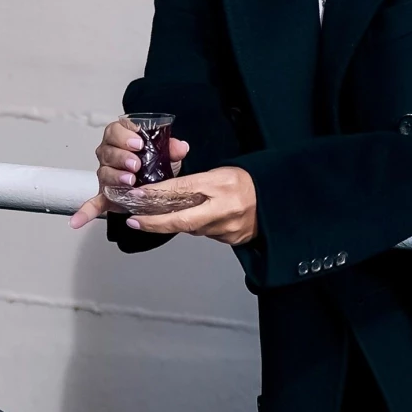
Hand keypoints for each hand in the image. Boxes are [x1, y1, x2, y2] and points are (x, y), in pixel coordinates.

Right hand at [68, 119, 190, 227]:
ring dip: (115, 177)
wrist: (156, 183)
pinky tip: (78, 220)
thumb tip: (180, 147)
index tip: (139, 143)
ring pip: (104, 173)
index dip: (125, 136)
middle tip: (136, 165)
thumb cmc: (155, 163)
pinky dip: (85, 212)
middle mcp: (109, 155)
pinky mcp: (106, 195)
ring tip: (129, 181)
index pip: (116, 130)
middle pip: (108, 151)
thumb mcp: (167, 153)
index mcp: (121, 138)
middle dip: (122, 157)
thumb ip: (172, 148)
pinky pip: (93, 203)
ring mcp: (106, 175)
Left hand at [120, 167, 257, 245]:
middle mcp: (224, 208)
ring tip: (160, 216)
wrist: (276, 199)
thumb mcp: (218, 172)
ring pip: (192, 228)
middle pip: (182, 220)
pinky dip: (195, 227)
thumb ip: (193, 182)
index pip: (181, 189)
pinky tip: (195, 218)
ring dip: (175, 223)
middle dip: (154, 223)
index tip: (137, 196)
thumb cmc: (244, 181)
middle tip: (135, 221)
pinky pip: (205, 234)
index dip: (156, 194)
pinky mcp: (232, 239)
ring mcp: (229, 228)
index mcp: (220, 184)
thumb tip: (163, 191)